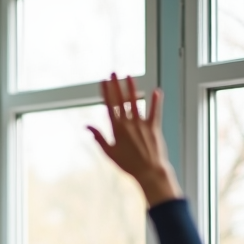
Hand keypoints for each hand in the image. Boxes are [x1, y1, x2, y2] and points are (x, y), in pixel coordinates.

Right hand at [87, 73, 181, 206]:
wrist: (148, 171)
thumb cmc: (127, 164)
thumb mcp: (109, 152)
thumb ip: (98, 137)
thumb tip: (87, 126)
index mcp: (116, 129)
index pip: (109, 106)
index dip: (106, 92)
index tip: (103, 81)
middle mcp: (128, 123)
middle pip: (121, 100)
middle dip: (116, 85)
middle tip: (113, 72)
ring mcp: (142, 124)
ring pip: (136, 102)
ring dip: (132, 88)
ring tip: (129, 76)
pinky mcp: (154, 127)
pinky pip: (155, 112)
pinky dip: (155, 101)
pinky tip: (156, 91)